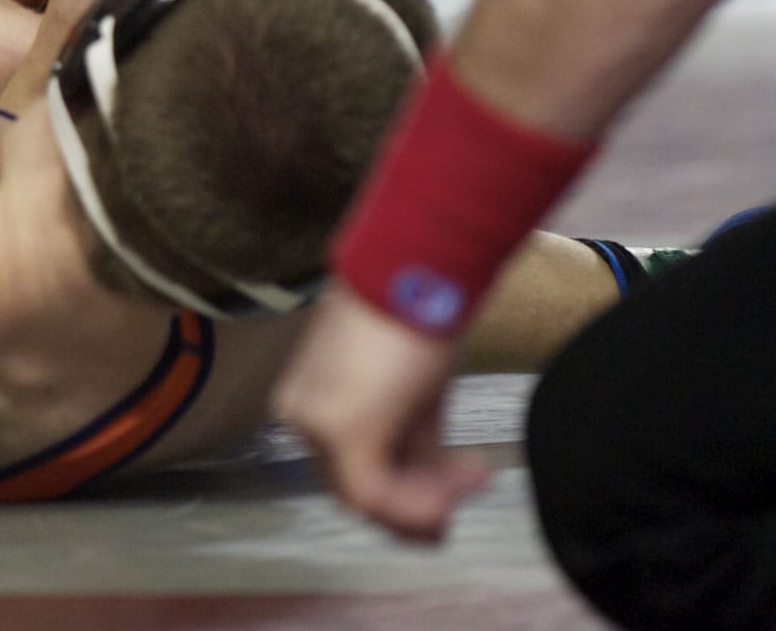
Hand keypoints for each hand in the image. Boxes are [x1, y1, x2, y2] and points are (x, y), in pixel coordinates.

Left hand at [271, 286, 491, 541]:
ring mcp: (316, 425)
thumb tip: (431, 483)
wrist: (415, 271)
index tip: (458, 480)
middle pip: (356, 488)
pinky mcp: (342, 430)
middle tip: (469, 488)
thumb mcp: (413, 392)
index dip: (408, 489)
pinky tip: (456, 491)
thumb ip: (410, 440)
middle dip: (419, 501)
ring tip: (474, 475)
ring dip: (426, 500)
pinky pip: (375, 494)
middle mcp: (300, 415)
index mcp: (308, 400)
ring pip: (366, 498)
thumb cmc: (416, 315)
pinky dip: (418, 504)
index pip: (350, 467)